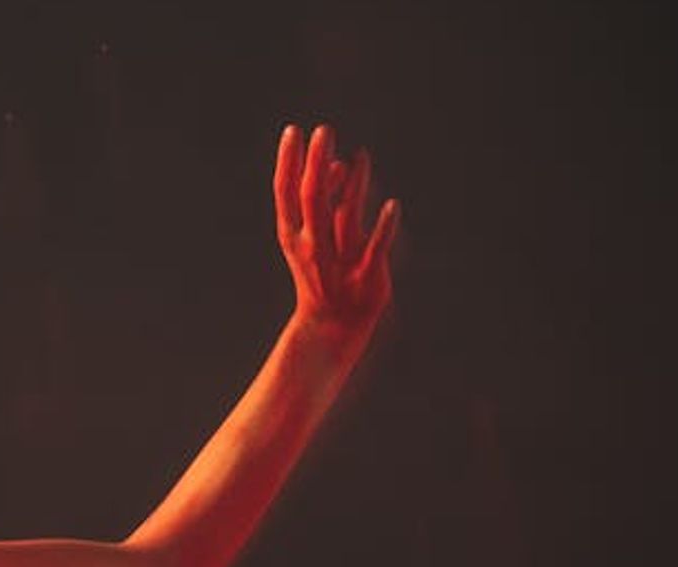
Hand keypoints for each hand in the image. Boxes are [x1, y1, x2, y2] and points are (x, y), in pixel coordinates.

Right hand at [275, 123, 399, 335]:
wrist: (330, 326)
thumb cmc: (323, 275)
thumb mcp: (316, 236)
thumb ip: (326, 200)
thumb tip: (337, 162)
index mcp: (293, 236)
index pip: (285, 192)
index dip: (288, 161)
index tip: (293, 130)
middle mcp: (313, 245)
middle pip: (312, 198)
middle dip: (315, 163)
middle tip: (323, 130)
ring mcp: (339, 259)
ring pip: (344, 216)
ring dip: (353, 185)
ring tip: (361, 156)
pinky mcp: (366, 275)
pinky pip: (375, 248)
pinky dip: (383, 228)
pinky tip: (392, 205)